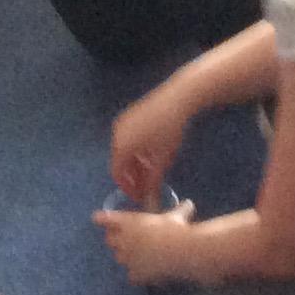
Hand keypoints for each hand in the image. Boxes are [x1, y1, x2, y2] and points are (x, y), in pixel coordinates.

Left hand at [94, 203, 199, 286]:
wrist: (178, 252)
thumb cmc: (174, 228)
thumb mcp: (177, 216)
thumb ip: (180, 210)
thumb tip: (189, 203)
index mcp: (128, 222)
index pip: (106, 219)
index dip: (102, 219)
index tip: (97, 218)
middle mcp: (123, 240)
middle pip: (109, 240)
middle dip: (114, 239)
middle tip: (124, 239)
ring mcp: (127, 258)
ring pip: (119, 258)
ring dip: (126, 256)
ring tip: (136, 256)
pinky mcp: (135, 274)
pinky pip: (131, 276)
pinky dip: (137, 276)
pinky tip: (145, 275)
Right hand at [111, 82, 200, 199]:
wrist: (177, 97)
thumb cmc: (169, 130)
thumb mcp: (162, 158)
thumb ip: (153, 179)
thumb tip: (149, 196)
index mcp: (120, 146)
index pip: (117, 173)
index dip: (127, 187)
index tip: (139, 196)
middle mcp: (116, 134)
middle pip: (120, 161)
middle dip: (132, 176)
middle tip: (146, 186)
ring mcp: (122, 122)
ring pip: (125, 150)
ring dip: (136, 163)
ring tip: (151, 171)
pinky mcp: (130, 115)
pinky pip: (129, 138)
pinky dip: (137, 150)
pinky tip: (152, 154)